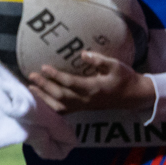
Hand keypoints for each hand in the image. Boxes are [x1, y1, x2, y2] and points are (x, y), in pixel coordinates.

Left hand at [27, 51, 154, 113]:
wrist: (134, 96)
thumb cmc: (124, 78)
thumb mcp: (116, 65)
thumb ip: (99, 60)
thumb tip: (82, 53)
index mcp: (94, 88)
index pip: (70, 83)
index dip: (56, 76)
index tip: (43, 67)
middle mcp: (87, 99)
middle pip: (61, 96)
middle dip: (44, 86)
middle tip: (31, 76)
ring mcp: (84, 106)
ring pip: (60, 106)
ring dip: (44, 97)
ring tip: (31, 88)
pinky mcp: (83, 108)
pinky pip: (64, 110)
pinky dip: (50, 105)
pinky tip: (40, 98)